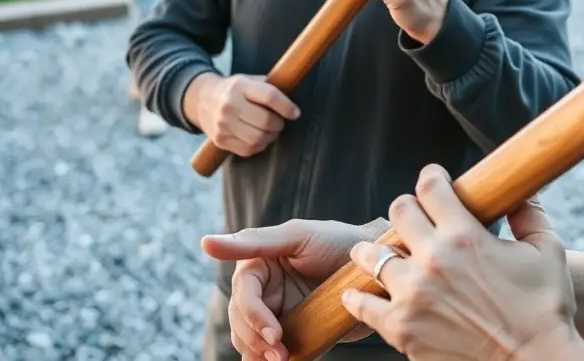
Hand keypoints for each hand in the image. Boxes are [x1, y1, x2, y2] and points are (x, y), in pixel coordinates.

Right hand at [187, 73, 299, 156]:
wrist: (203, 99)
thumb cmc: (236, 90)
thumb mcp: (250, 80)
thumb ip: (270, 88)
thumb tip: (292, 104)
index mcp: (240, 86)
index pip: (269, 96)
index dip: (287, 106)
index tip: (295, 113)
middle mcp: (229, 104)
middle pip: (265, 121)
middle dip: (279, 124)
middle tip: (280, 122)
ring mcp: (222, 124)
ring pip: (258, 138)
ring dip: (271, 137)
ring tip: (271, 130)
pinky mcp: (220, 140)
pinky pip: (248, 149)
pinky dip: (260, 146)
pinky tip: (260, 138)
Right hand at [201, 217, 389, 359]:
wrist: (379, 266)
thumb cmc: (338, 241)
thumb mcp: (297, 236)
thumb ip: (253, 243)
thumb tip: (204, 242)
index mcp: (259, 266)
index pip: (242, 295)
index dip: (253, 315)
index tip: (273, 332)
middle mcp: (265, 291)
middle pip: (240, 322)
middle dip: (255, 339)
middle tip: (279, 352)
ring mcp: (279, 314)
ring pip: (251, 341)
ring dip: (260, 354)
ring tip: (283, 360)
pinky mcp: (296, 333)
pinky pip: (273, 354)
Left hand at [342, 165, 583, 360]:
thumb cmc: (545, 309)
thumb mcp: (547, 252)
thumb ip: (530, 215)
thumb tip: (521, 193)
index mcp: (464, 235)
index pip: (430, 187)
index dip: (432, 177)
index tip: (433, 180)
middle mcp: (432, 259)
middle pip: (399, 212)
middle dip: (408, 209)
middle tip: (413, 217)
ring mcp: (412, 295)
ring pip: (371, 255)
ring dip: (373, 250)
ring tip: (373, 253)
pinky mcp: (402, 329)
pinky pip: (364, 305)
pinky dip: (357, 297)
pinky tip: (354, 293)